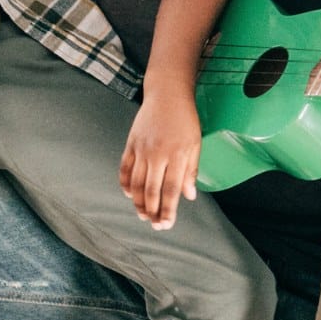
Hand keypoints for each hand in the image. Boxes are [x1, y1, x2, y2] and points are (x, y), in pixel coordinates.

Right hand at [119, 95, 201, 229]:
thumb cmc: (185, 120)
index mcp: (177, 154)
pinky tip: (129, 194)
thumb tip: (189, 196)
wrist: (167, 94)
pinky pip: (125, 168)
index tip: (166, 224)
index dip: (168, 210)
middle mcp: (157, 154)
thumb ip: (191, 171)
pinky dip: (126, 183)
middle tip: (154, 225)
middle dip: (152, 211)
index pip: (171, 189)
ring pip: (137, 182)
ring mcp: (141, 148)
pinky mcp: (131, 143)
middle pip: (152, 190)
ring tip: (142, 215)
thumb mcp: (195, 144)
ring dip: (138, 202)